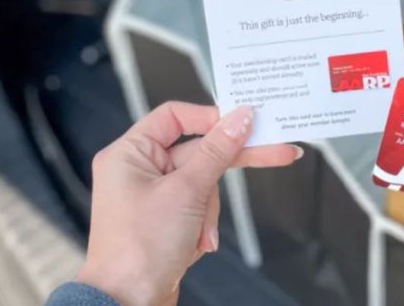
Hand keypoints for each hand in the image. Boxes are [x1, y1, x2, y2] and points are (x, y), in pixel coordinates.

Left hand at [76, 102, 302, 305]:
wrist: (128, 302)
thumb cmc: (137, 250)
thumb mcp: (187, 191)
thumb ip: (217, 151)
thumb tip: (239, 119)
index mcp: (130, 153)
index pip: (175, 116)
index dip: (211, 117)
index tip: (244, 122)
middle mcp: (138, 170)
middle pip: (198, 151)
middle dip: (228, 164)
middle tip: (275, 150)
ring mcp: (153, 196)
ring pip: (204, 183)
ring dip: (210, 210)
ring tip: (199, 233)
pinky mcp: (166, 218)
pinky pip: (199, 206)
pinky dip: (204, 223)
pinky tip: (196, 243)